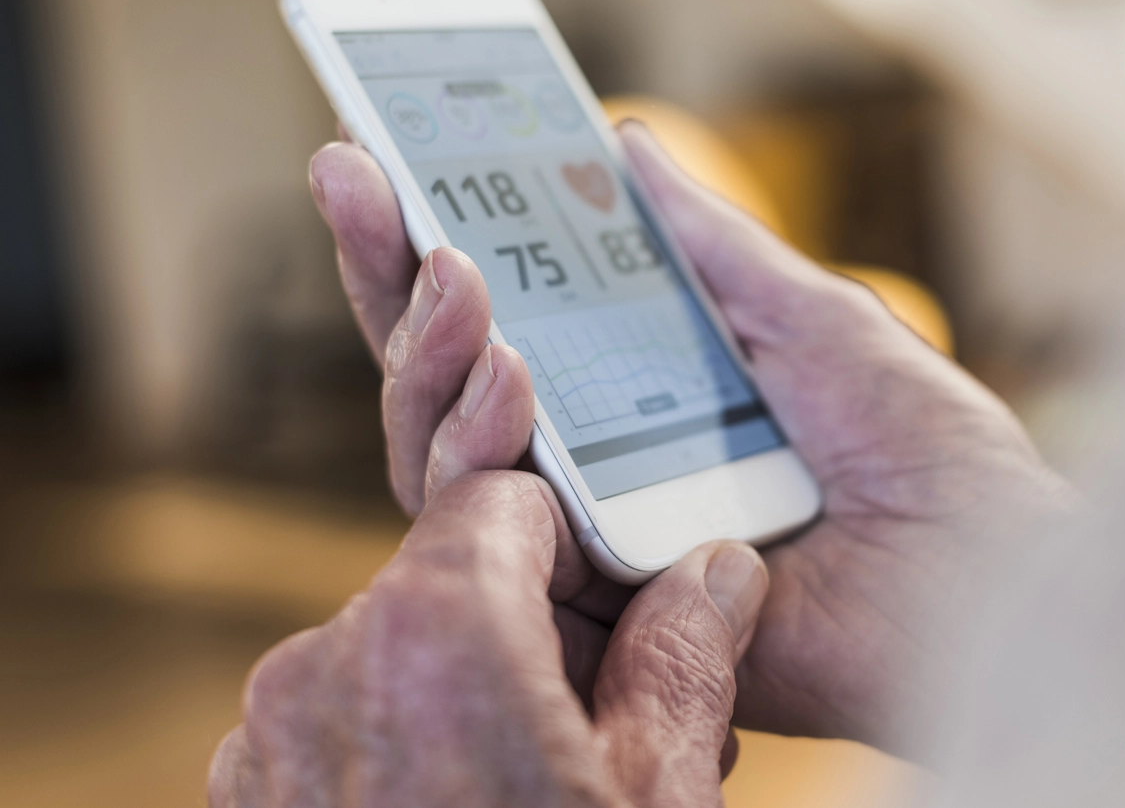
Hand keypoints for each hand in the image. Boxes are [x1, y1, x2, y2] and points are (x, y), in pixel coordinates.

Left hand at [209, 468, 769, 805]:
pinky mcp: (253, 805)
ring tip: (562, 787)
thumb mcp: (661, 799)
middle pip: (453, 584)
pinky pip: (347, 728)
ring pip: (401, 659)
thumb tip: (717, 570)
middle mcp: (323, 667)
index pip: (508, 501)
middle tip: (621, 723)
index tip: (627, 603)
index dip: (580, 545)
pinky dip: (415, 749)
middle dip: (540, 633)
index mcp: (434, 633)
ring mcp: (271, 745)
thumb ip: (686, 654)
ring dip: (481, 695)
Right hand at [306, 124, 1077, 755]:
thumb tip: (631, 148)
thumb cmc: (923, 451)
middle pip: (449, 390)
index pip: (505, 330)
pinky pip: (497, 548)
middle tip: (362, 183)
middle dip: (392, 282)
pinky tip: (496, 369)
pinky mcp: (600, 619)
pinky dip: (477, 457)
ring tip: (449, 273)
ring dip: (428, 359)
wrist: (980, 570)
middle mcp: (600, 477)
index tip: (378, 165)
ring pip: (443, 463)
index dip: (431, 251)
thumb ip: (710, 249)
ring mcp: (591, 548)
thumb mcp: (809, 317)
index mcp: (644, 407)